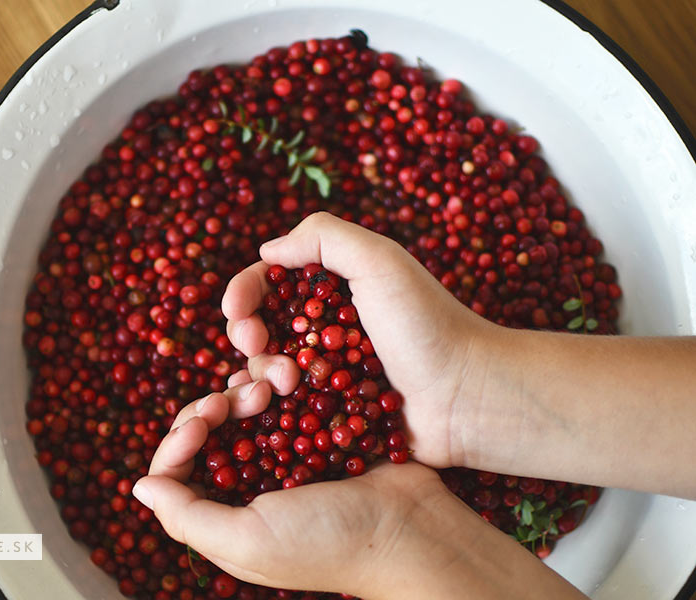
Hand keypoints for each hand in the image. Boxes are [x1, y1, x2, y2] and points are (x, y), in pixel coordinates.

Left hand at [131, 387, 464, 596]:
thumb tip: (138, 485)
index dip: (179, 439)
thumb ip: (188, 517)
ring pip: (241, 406)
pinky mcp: (313, 430)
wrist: (409, 527)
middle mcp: (247, 482)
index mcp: (224, 512)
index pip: (176, 468)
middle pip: (206, 429)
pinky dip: (278, 382)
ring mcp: (282, 453)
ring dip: (249, 386)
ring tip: (275, 382)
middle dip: (217, 406)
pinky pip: (281, 396)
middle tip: (243, 398)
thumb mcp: (248, 540)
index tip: (204, 422)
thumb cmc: (328, 542)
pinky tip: (289, 375)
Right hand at [221, 211, 491, 467]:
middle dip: (248, 333)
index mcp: (334, 285)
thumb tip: (267, 249)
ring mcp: (326, 370)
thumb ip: (324, 237)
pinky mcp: (329, 410)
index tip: (236, 310)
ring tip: (287, 383)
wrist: (466, 396)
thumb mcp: (380, 261)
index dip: (245, 292)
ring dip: (262, 371)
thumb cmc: (426, 324)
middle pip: (260, 324)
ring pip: (266, 368)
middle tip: (259, 347)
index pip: (270, 281)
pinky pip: (284, 407)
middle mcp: (325, 325)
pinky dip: (270, 404)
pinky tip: (273, 406)